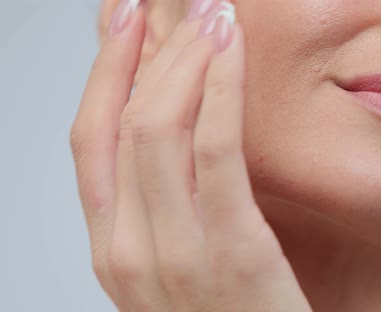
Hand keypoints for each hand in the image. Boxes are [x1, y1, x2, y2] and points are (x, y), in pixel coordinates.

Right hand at [70, 0, 311, 310]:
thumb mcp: (183, 260)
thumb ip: (168, 202)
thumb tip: (178, 131)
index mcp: (112, 248)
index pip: (91, 139)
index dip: (105, 69)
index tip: (125, 19)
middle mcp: (126, 249)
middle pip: (121, 122)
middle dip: (146, 49)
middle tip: (177, 4)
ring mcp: (172, 253)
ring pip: (157, 127)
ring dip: (182, 58)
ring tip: (210, 13)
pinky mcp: (231, 251)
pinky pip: (215, 151)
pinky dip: (219, 91)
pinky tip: (231, 53)